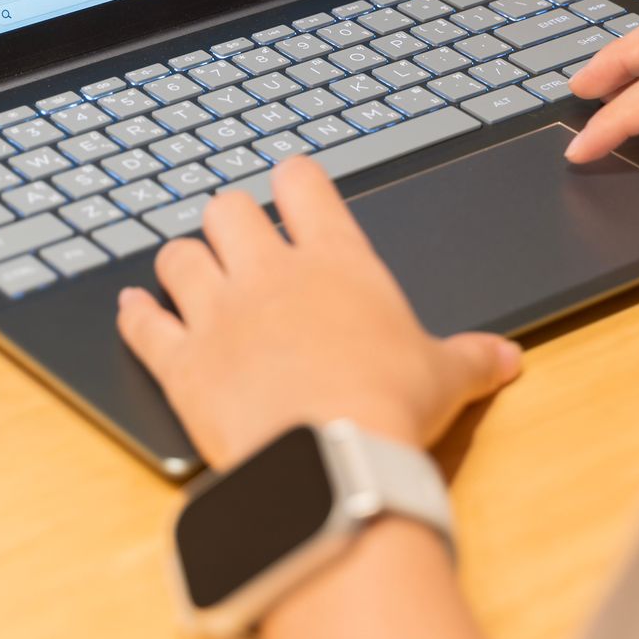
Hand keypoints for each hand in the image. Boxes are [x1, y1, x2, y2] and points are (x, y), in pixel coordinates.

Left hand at [116, 158, 523, 469]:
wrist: (332, 458)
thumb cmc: (390, 407)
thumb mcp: (444, 377)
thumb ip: (472, 358)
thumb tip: (508, 358)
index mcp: (337, 261)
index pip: (305, 186)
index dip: (294, 180)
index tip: (291, 185)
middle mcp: (270, 273)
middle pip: (228, 210)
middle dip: (229, 220)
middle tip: (236, 239)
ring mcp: (219, 313)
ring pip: (178, 257)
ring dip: (180, 262)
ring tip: (185, 271)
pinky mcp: (182, 362)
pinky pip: (142, 325)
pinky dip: (134, 315)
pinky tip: (130, 308)